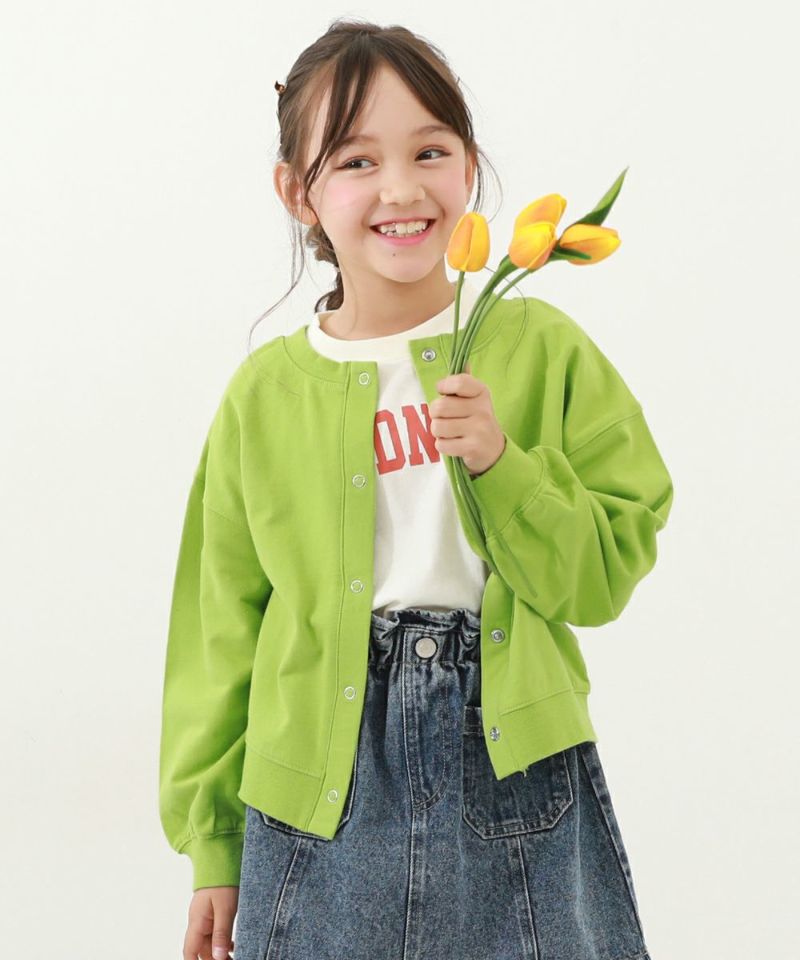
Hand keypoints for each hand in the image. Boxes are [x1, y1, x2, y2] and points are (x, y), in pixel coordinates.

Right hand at [184, 885, 237, 959]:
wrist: (221, 858)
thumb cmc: (222, 880)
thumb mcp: (225, 908)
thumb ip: (221, 933)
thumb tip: (218, 957)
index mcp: (197, 922)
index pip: (190, 952)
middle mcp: (198, 922)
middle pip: (202, 950)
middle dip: (214, 959)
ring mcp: (205, 917)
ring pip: (209, 942)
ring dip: (220, 952)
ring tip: (235, 957)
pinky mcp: (213, 912)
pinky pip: (215, 933)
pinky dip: (223, 942)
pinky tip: (234, 946)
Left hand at [430, 361, 505, 476]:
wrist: (494, 450)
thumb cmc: (476, 420)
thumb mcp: (474, 399)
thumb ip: (464, 383)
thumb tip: (463, 361)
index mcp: (481, 392)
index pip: (458, 382)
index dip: (443, 387)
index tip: (443, 392)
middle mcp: (482, 409)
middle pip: (440, 406)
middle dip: (435, 415)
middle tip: (444, 418)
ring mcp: (479, 429)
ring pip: (437, 427)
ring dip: (438, 432)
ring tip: (449, 432)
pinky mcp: (473, 447)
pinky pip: (442, 444)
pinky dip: (443, 446)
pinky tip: (454, 444)